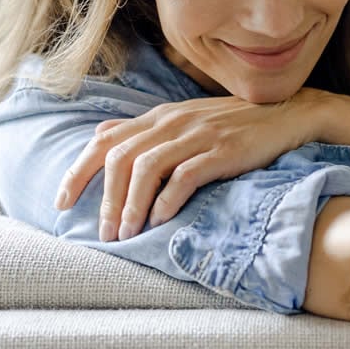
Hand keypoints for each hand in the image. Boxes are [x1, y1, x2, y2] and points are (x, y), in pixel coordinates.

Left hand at [54, 88, 328, 241]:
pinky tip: (162, 220)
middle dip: (104, 200)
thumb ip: (147, 128)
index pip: (104, 140)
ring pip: (146, 168)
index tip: (62, 204)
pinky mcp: (223, 150)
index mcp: (161, 116)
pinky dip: (167, 200)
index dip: (77, 172)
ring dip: (131, 206)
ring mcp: (198, 135)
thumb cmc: (236, 123)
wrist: (287, 114)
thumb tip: (101, 136)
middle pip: (119, 158)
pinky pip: (185, 176)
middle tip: (104, 234)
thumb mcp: (186, 118)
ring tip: (128, 234)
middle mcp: (173, 122)